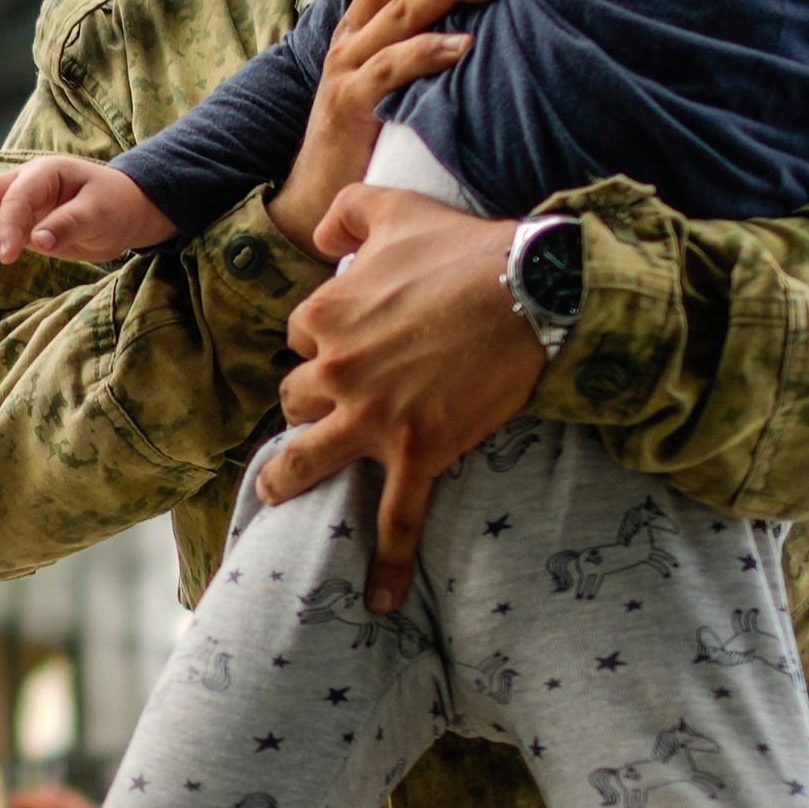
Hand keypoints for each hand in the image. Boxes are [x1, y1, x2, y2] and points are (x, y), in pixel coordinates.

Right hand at [0, 156, 175, 290]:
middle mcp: (24, 184)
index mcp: (45, 173)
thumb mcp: (100, 212)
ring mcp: (18, 205)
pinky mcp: (18, 227)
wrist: (125, 212)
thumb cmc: (116, 205)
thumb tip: (38, 241)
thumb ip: (69, 224)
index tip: (9, 257)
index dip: (8, 225)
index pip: (16, 196)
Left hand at [268, 184, 540, 606]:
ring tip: (278, 492)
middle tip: (333, 404)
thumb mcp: (395, 206)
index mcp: (325, 314)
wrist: (530, 291)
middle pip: (297, 397)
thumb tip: (323, 234)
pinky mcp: (417, 454)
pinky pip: (395, 519)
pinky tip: (377, 602)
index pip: (302, 337)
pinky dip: (385, 564)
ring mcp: (373, 419)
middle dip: (310, 400)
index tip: (352, 342)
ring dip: (290, 475)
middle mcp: (336, 370)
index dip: (325, 339)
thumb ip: (348, 211)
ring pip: (309, 457)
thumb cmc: (466, 249)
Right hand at [273, 0, 508, 257]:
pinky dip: (430, 52)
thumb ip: (426, 29)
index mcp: (364, 12)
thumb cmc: (372, 126)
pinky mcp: (352, 105)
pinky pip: (392, 69)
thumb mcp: (398, 67)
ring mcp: (348, 64)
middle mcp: (353, 28)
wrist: (319, 194)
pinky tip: (466, 46)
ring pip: (399, 6)